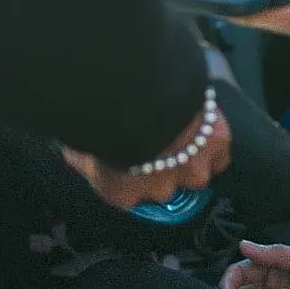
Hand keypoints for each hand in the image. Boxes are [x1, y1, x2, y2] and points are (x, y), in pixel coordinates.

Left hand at [61, 102, 231, 208]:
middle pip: (163, 187)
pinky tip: (205, 131)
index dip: (126, 172)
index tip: (125, 154)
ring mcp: (192, 170)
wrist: (138, 95)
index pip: (126, 194)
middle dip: (160, 167)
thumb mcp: (81, 144)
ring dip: (190, 157)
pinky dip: (213, 144)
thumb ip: (79, 155)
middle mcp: (161, 190)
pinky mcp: (216, 147)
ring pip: (196, 173)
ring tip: (182, 135)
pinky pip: (219, 155)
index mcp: (124, 194)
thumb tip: (70, 153)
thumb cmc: (105, 121)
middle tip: (154, 139)